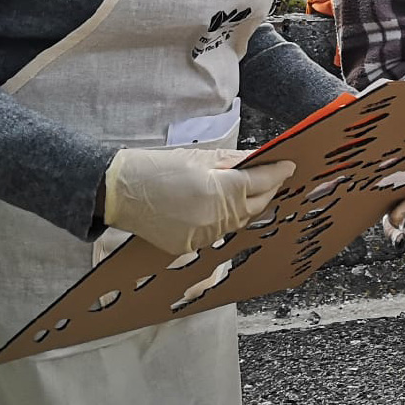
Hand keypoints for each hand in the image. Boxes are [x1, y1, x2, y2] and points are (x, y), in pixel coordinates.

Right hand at [102, 147, 295, 255]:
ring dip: (249, 206)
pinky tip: (228, 207)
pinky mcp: (189, 246)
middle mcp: (213, 218)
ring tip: (254, 190)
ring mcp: (201, 236)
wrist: (116, 192)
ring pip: (239, 222)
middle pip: (254, 205)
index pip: (260, 181)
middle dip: (267, 190)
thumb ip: (234, 161)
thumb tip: (260, 158)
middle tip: (276, 176)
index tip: (288, 165)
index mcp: (217, 190)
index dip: (277, 172)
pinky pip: (218, 232)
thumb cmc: (154, 168)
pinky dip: (227, 219)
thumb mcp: (199, 157)